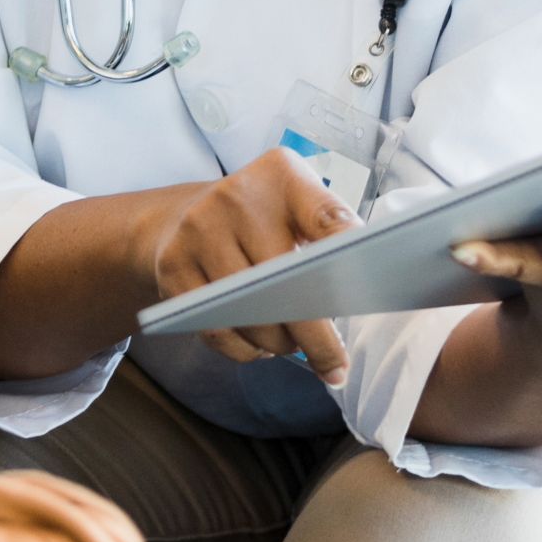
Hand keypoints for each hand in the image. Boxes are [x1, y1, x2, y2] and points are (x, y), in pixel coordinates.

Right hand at [140, 149, 359, 386]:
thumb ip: (328, 237)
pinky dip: (245, 349)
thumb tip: (362, 293)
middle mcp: (236, 196)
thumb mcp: (295, 207)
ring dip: (279, 343)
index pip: (325, 215)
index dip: (347, 249)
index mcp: (281, 177)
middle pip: (285, 281)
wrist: (180, 218)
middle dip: (316, 335)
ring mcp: (198, 230)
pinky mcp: (173, 267)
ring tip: (292, 346)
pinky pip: (217, 330)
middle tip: (335, 364)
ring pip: (249, 314)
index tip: (368, 281)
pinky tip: (258, 346)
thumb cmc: (258, 221)